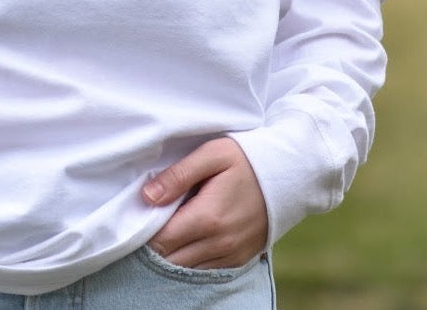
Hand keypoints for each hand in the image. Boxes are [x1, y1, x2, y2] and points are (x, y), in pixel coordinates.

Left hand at [142, 137, 267, 269]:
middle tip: (147, 223)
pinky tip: (186, 241)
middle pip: (170, 260)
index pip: (161, 241)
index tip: (137, 217)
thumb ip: (178, 175)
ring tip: (166, 230)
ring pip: (186, 269)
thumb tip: (147, 197)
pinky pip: (205, 270)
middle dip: (153, 246)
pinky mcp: (239, 260)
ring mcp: (231, 254)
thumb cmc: (247, 158)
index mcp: (208, 218)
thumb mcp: (212, 155)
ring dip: (171, 255)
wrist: (289, 174)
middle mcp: (220, 243)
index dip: (143, 232)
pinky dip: (190, 261)